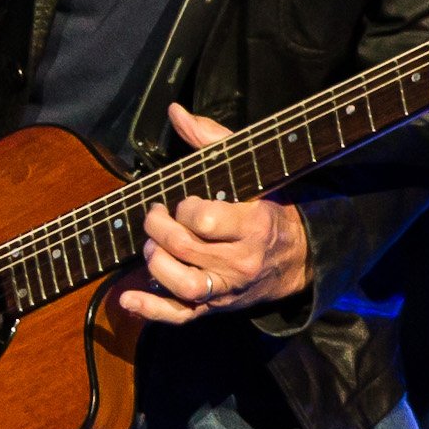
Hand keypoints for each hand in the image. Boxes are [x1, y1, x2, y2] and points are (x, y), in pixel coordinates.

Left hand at [116, 103, 311, 326]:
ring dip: (156, 264)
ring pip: (184, 285)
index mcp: (253, 225)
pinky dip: (151, 311)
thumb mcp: (249, 170)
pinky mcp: (216, 307)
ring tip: (151, 246)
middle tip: (154, 215)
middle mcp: (241, 261)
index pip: (204, 220)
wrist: (300, 257)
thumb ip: (211, 140)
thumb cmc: (269, 207)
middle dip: (158, 228)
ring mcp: (228, 288)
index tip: (182, 201)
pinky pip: (182, 316)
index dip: (184, 208)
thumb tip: (176, 112)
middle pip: (185, 248)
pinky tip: (127, 299)